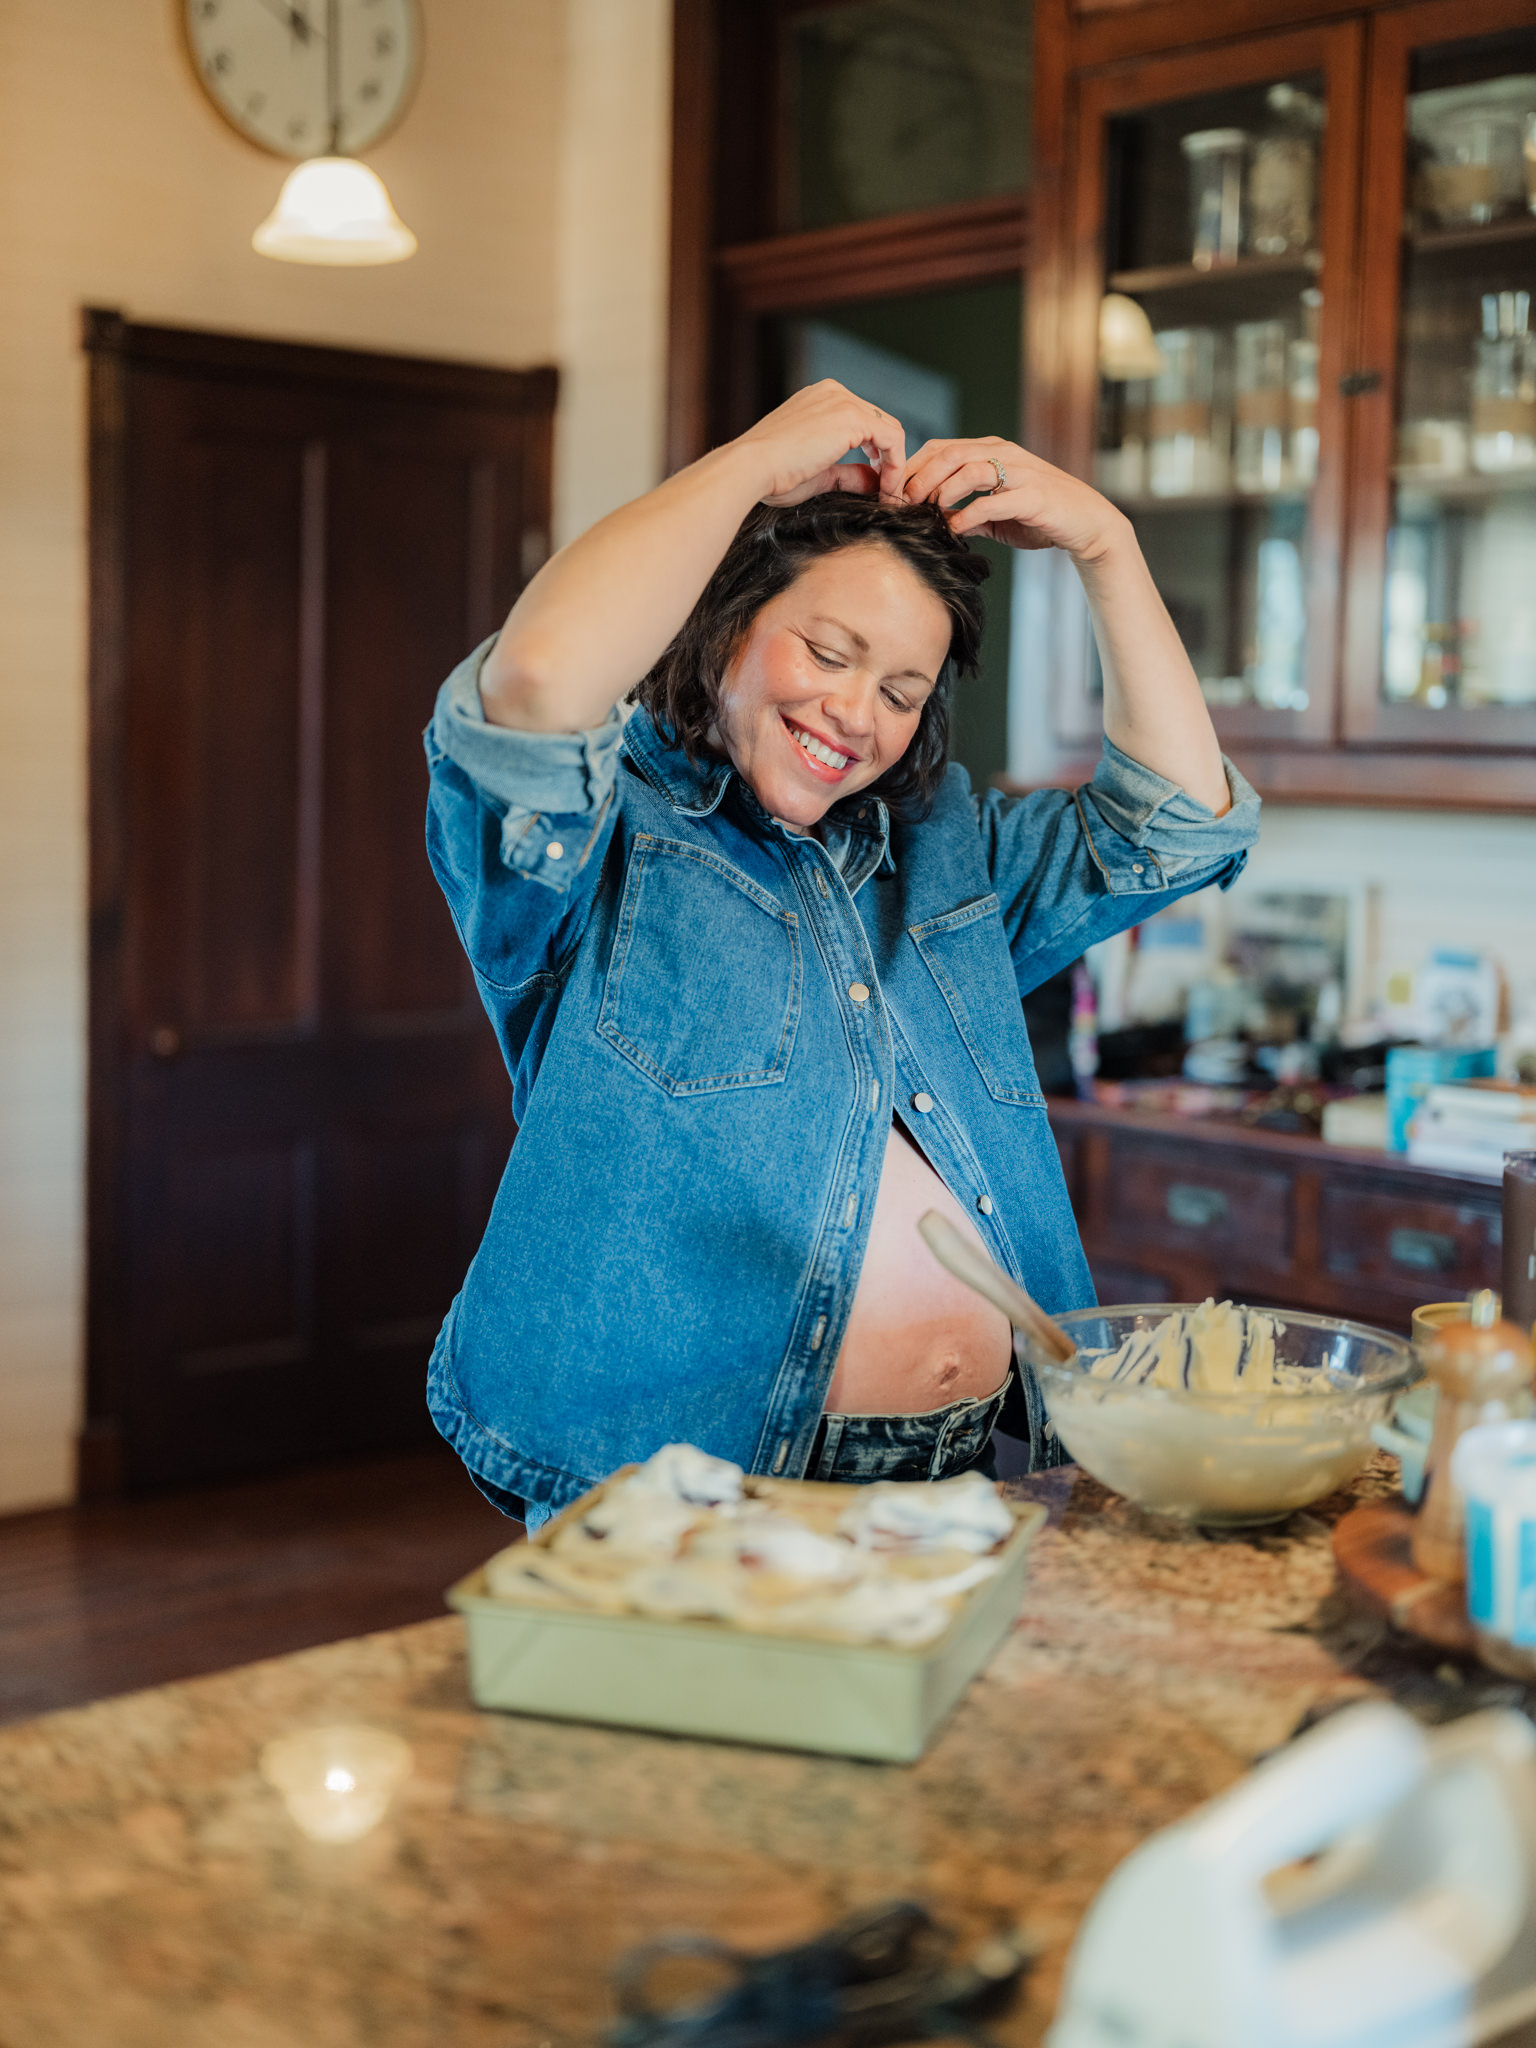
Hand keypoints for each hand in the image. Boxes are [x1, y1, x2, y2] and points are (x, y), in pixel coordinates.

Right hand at [733, 381, 908, 506]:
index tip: (874, 482)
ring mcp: (843, 401)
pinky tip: (887, 489)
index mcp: (820, 399)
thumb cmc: (772, 474)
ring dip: (895, 465)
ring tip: (889, 493)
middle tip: (886, 490)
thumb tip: (875, 482)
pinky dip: (896, 466)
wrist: (751, 467)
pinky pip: (892, 440)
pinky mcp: (852, 417)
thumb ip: (848, 473)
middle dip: (888, 458)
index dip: (875, 454)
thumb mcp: (818, 474)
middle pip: (880, 423)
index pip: (863, 421)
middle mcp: (833, 392)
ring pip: (890, 431)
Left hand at [900, 438, 1126, 563]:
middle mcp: (1005, 454)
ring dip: (940, 491)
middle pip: (949, 454)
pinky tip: (955, 529)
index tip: (893, 492)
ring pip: (968, 470)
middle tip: (902, 503)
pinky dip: (967, 515)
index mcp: (992, 451)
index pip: (941, 448)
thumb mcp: (997, 514)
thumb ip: (967, 513)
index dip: (913, 468)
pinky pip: (992, 501)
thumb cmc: (1040, 517)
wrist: (1087, 524)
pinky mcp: (1033, 496)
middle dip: (918, 478)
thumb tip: (933, 523)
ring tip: (925, 512)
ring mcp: (1020, 472)